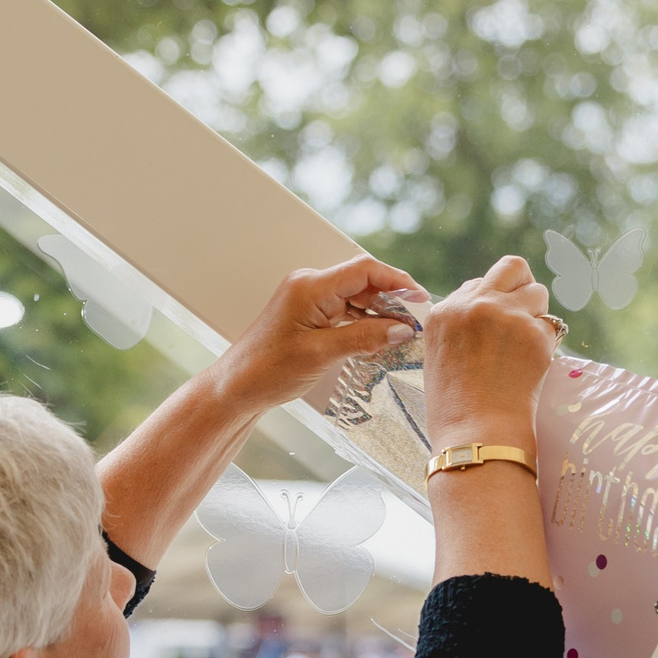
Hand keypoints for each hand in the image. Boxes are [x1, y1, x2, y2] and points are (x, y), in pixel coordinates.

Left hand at [211, 254, 425, 415]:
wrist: (236, 387)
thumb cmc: (268, 370)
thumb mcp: (322, 355)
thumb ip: (364, 338)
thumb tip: (401, 329)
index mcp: (310, 287)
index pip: (364, 270)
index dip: (397, 281)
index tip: (420, 298)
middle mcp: (309, 285)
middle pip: (362, 281)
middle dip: (391, 300)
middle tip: (414, 324)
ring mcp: (308, 298)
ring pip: (355, 297)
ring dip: (378, 314)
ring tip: (398, 336)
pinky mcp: (307, 313)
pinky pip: (343, 310)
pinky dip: (362, 322)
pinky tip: (376, 340)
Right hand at [424, 256, 559, 447]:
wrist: (475, 436)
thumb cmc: (455, 410)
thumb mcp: (440, 359)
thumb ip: (460, 329)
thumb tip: (489, 316)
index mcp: (444, 312)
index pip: (476, 285)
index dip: (491, 305)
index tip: (495, 329)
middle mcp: (473, 305)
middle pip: (511, 268)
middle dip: (522, 286)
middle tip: (525, 313)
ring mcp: (506, 316)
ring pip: (538, 292)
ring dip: (537, 315)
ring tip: (528, 346)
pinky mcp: (534, 333)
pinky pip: (552, 325)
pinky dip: (547, 343)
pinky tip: (533, 365)